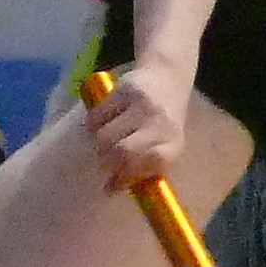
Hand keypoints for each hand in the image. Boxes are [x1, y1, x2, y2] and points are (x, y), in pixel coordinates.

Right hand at [86, 61, 190, 184]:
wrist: (167, 78)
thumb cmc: (162, 122)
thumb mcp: (161, 147)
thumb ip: (140, 169)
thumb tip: (110, 188)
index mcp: (171, 146)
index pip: (145, 168)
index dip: (125, 178)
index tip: (112, 185)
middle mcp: (160, 126)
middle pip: (121, 153)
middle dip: (108, 162)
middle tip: (106, 161)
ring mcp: (143, 106)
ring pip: (105, 137)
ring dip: (99, 145)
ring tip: (105, 141)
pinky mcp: (125, 90)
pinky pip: (97, 117)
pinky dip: (93, 125)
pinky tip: (102, 123)